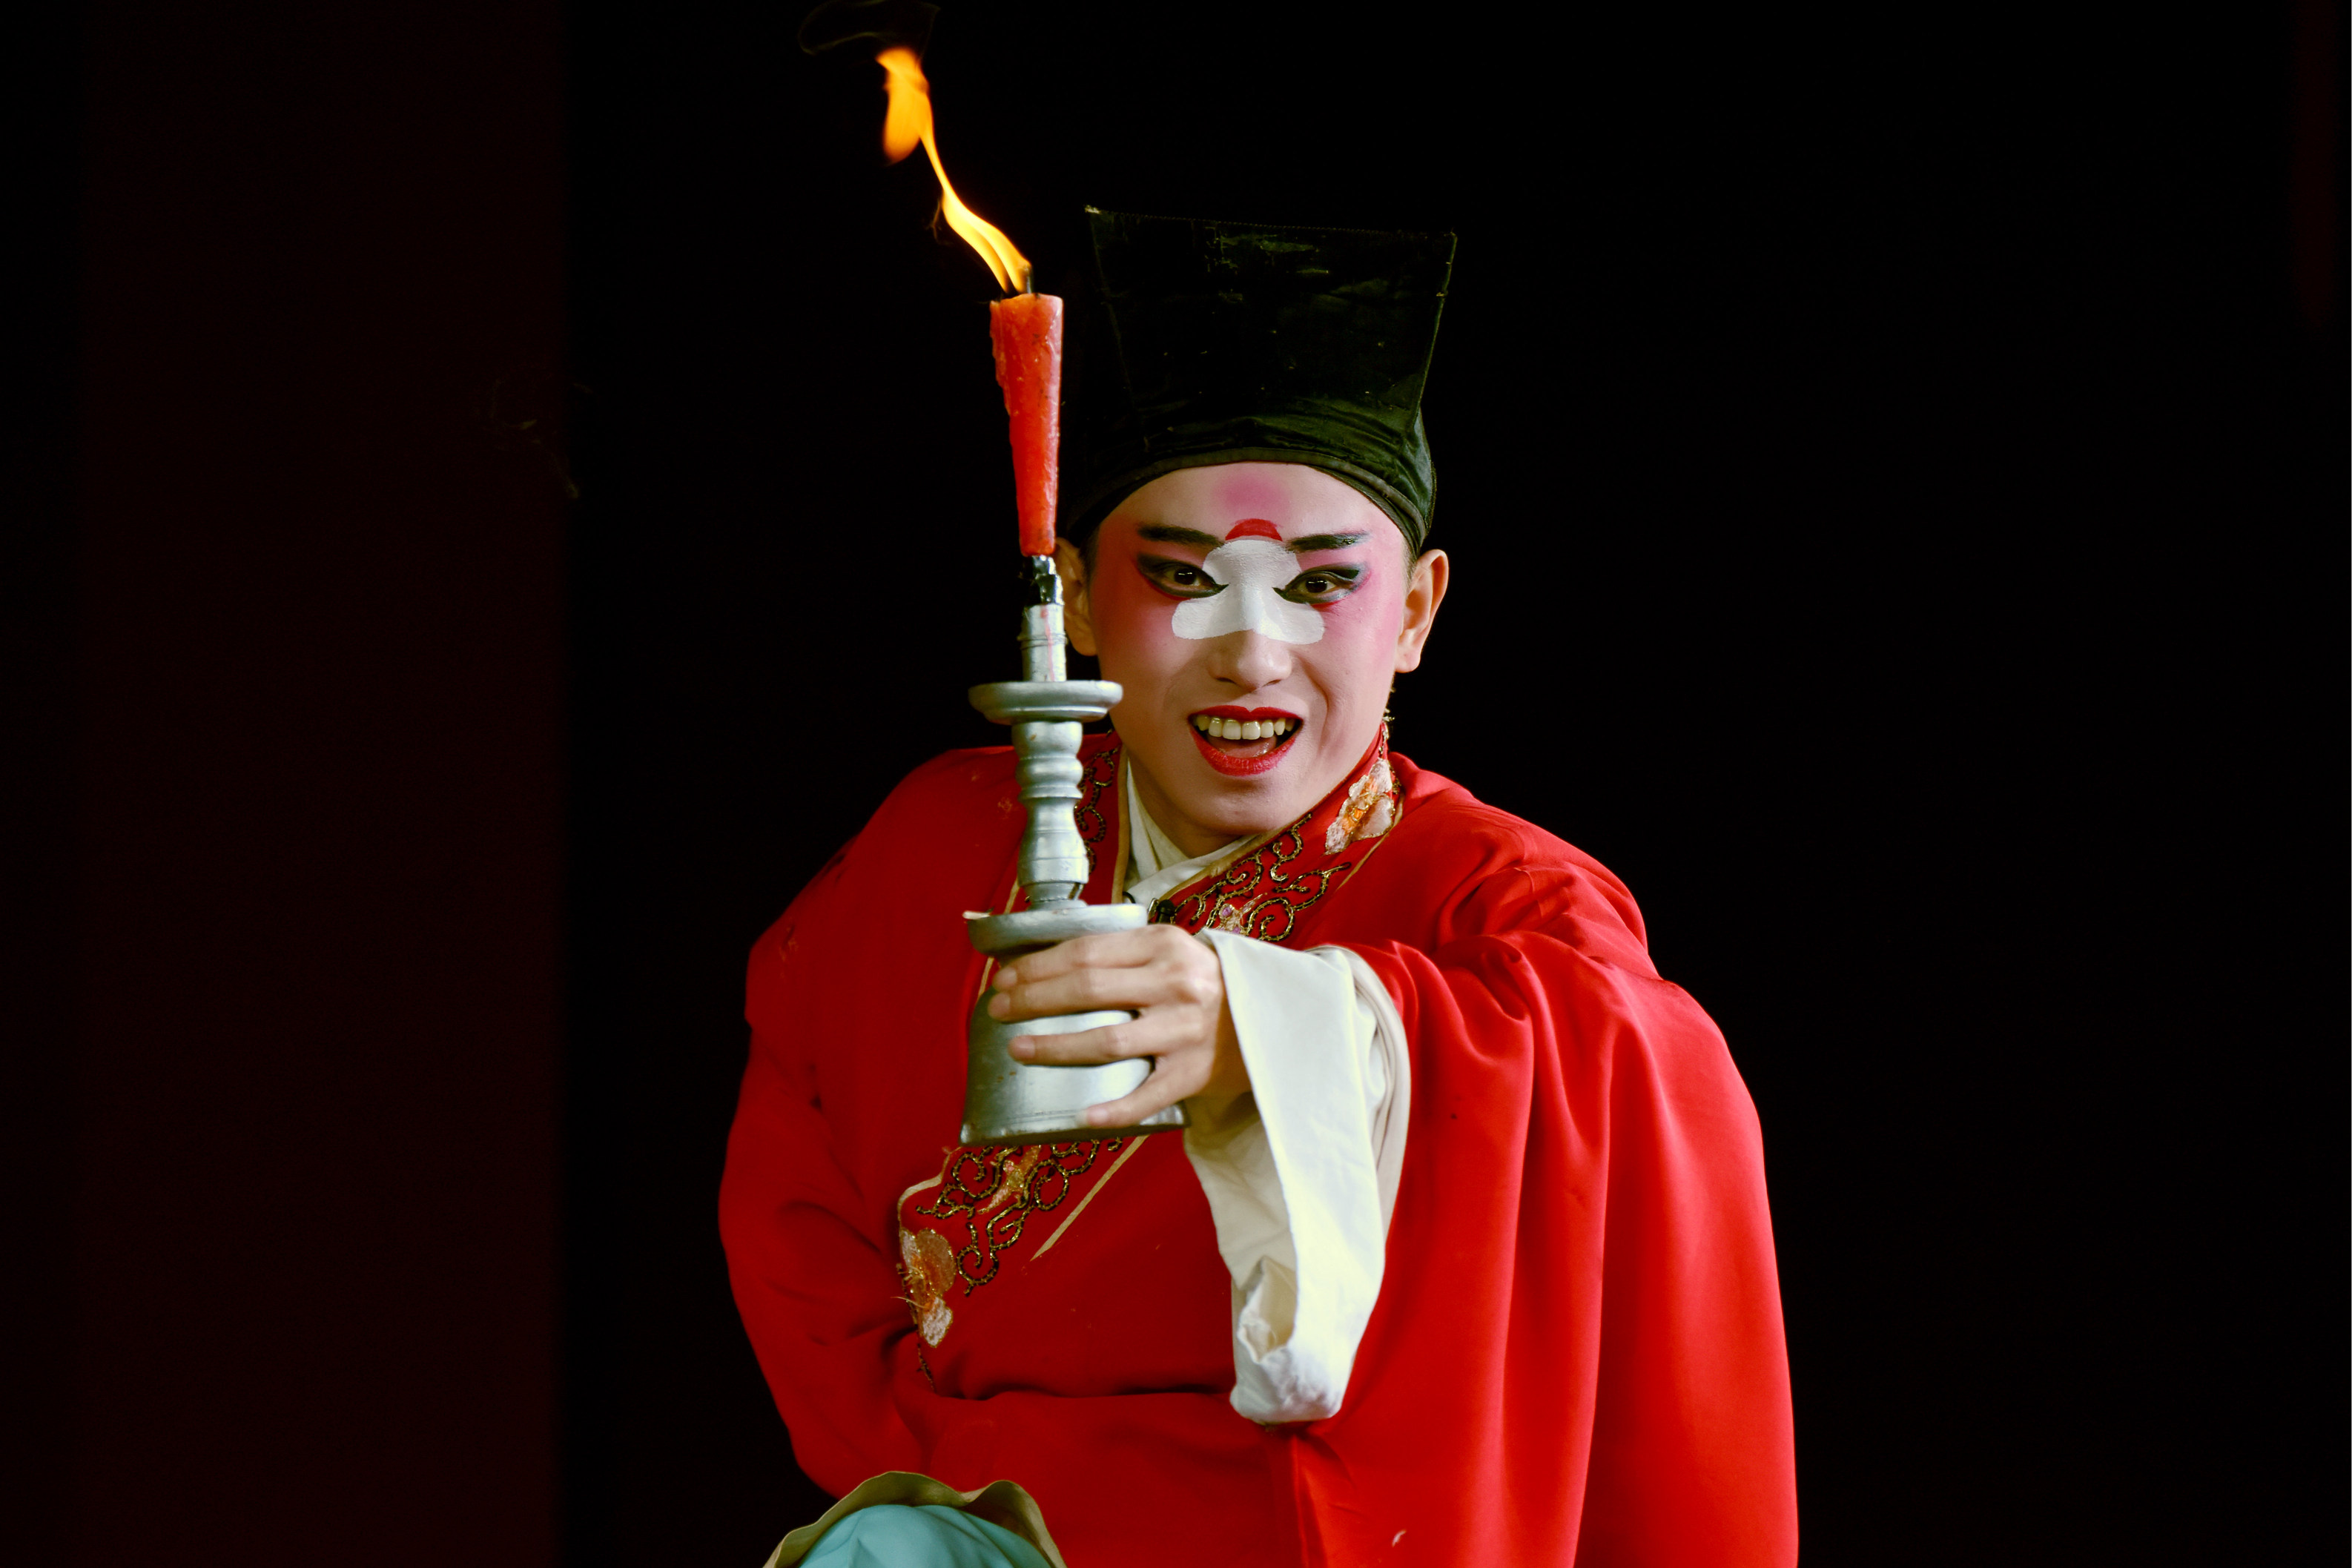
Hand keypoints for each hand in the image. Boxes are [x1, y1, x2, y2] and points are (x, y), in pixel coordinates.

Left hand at [988, 925, 1249, 1127]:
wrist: (1276, 1018)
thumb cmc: (1208, 984)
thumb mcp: (1172, 952)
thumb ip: (1123, 954)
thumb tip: (1047, 965)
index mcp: (1165, 946)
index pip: (1087, 952)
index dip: (1037, 966)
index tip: (1006, 978)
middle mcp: (1176, 984)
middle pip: (1087, 990)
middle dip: (1033, 999)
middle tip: (998, 1009)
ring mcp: (1185, 1030)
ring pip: (1107, 1040)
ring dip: (1055, 1046)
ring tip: (1019, 1047)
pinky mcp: (1195, 1073)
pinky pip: (1147, 1095)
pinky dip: (1113, 1109)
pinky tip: (1081, 1114)